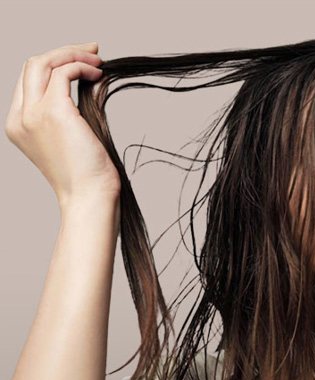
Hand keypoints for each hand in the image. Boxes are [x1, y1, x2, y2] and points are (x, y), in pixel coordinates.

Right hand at [4, 42, 120, 206]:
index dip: (55, 64)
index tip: (82, 61)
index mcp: (20, 125)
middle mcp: (20, 118)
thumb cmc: (87, 174)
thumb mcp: (75, 134)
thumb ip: (76, 104)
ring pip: (44, 62)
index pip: (29, 80)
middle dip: (64, 52)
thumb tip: (93, 77)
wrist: (90, 197)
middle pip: (32, 65)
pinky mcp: (54, 112)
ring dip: (74, 55)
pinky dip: (82, 66)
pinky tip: (98, 73)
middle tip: (93, 51)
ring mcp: (33, 115)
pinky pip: (64, 73)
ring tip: (98, 60)